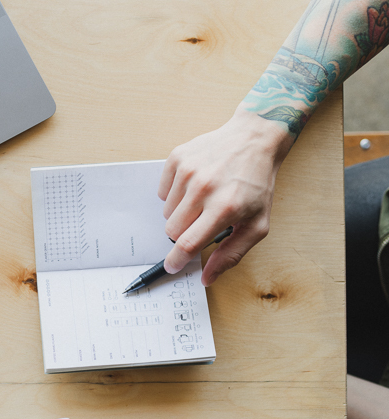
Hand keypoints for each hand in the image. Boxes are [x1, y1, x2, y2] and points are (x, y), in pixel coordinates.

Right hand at [158, 106, 292, 285]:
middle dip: (184, 233)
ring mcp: (188, 172)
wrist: (254, 139)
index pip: (188, 244)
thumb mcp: (257, 224)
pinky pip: (162, 192)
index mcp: (224, 208)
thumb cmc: (256, 184)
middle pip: (173, 231)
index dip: (176, 260)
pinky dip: (175, 195)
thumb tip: (207, 277)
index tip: (172, 266)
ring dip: (181, 213)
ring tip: (202, 200)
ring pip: (167, 213)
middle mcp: (203, 188)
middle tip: (202, 222)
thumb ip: (232, 254)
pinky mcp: (177, 159)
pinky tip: (194, 185)